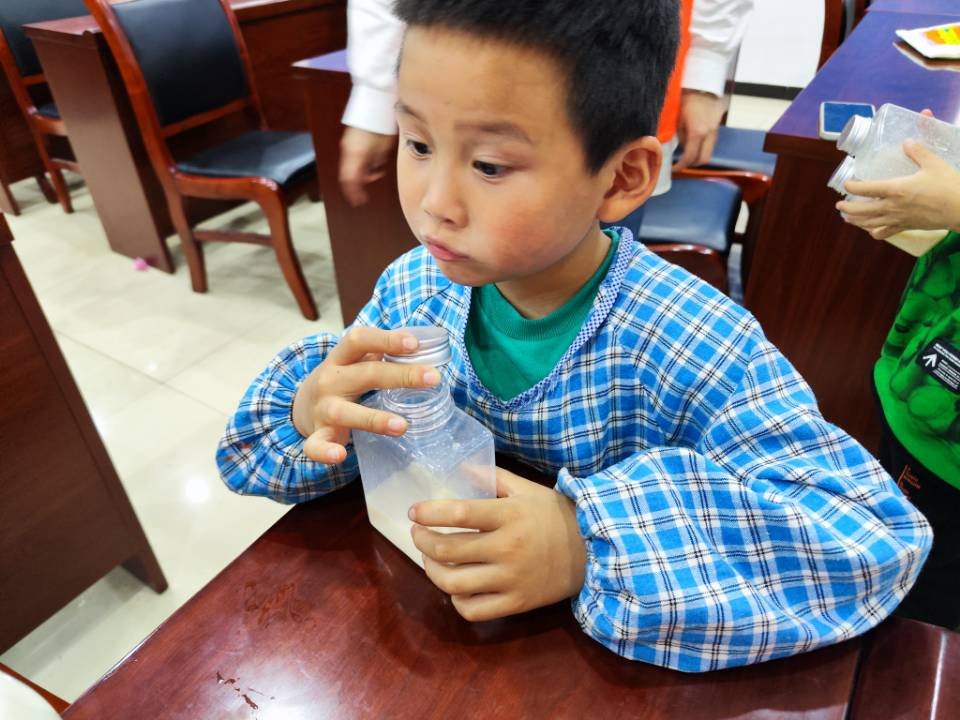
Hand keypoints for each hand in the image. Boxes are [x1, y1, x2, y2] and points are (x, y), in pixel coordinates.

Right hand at [291, 327, 439, 463]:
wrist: (301, 404)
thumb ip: (384, 354)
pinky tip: (340, 456)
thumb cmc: (342, 379)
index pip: (360, 340)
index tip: (415, 344)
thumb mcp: (356, 362)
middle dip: (401, 375)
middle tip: (433, 378)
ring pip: (344, 412)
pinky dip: (325, 452)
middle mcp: (330, 380)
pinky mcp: (317, 434)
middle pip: (365, 374)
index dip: (386, 339)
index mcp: (341, 358)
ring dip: (374, 419)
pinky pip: (316, 445)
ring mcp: (322, 408)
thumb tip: (427, 347)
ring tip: (402, 426)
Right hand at [339, 127, 397, 205]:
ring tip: (375, 173)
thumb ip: (376, 163)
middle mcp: (348, 150)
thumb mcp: (383, 148)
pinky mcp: (349, 139)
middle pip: (347, 175)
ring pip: (348, 166)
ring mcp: (347, 144)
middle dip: (356, 186)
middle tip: (364, 193)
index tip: (359, 201)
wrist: (375, 103)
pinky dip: (357, 165)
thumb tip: (372, 171)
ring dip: (359, 174)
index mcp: (356, 155)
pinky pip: (350, 157)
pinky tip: (370, 163)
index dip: (354, 193)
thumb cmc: (382, 125)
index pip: (350, 180)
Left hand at [409, 467, 586, 621]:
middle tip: (417, 533)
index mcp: (509, 516)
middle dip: (422, 541)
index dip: (429, 512)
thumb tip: (461, 468)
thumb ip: (492, 477)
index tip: (414, 512)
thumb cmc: (556, 516)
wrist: (593, 551)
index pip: (458, 513)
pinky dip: (456, 599)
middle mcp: (507, 548)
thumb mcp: (527, 489)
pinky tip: (454, 586)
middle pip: (448, 549)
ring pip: (453, 582)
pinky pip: (473, 609)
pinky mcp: (516, 603)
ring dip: (431, 570)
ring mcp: (511, 579)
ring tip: (428, 559)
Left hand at [673, 90, 725, 169]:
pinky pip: (710, 144)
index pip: (690, 157)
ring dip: (697, 157)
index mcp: (697, 132)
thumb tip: (677, 149)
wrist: (703, 84)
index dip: (681, 166)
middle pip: (703, 159)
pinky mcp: (717, 128)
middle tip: (680, 164)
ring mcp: (715, 131)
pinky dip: (702, 148)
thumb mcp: (677, 119)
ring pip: (708, 153)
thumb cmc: (687, 99)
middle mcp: (709, 134)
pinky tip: (692, 144)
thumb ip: (678, 136)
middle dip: (691, 165)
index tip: (673, 168)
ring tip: (685, 154)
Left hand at [838, 109, 959, 237]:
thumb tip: (907, 141)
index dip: (852, 186)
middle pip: (862, 210)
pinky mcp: (906, 226)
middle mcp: (892, 206)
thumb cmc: (948, 185)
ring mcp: (898, 219)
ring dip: (856, 221)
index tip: (845, 184)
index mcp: (895, 189)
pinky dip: (876, 232)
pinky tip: (872, 232)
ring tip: (848, 218)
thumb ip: (918, 151)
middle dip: (847, 208)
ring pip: (869, 223)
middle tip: (839, 205)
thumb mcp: (933, 163)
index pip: (866, 189)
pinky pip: (886, 232)